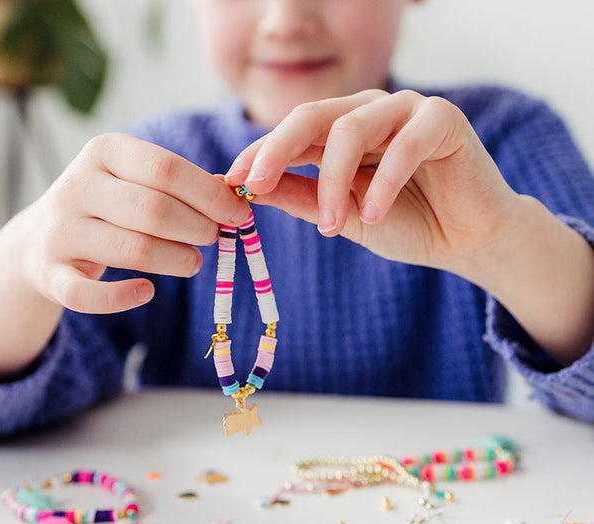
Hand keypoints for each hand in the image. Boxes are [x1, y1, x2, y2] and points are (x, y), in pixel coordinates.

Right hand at [20, 133, 248, 313]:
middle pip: (154, 209)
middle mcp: (77, 186)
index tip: (239, 214)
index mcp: (104, 152)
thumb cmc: (107, 208)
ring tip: (194, 262)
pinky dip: (123, 297)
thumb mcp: (135, 181)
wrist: (40, 240)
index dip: (210, 195)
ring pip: (134, 249)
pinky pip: (88, 294)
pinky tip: (147, 291)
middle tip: (214, 237)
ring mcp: (60, 230)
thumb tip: (230, 191)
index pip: (166, 169)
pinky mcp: (50, 273)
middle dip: (197, 227)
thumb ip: (179, 184)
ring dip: (176, 259)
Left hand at [225, 89, 518, 274]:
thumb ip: (301, 198)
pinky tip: (373, 214)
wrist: (465, 240)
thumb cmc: (406, 224)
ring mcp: (405, 111)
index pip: (291, 134)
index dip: (259, 155)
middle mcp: (368, 113)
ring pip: (351, 128)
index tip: (231, 183)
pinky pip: (405, 142)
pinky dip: (384, 180)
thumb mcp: (342, 216)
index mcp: (341, 133)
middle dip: (277, 150)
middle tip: (256, 186)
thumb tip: (249, 189)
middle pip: (311, 116)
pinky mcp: (442, 119)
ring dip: (333, 181)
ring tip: (331, 226)